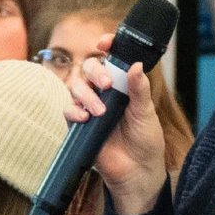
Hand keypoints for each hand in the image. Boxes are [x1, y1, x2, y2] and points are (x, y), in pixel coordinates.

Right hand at [58, 35, 167, 214]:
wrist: (137, 171)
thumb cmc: (146, 141)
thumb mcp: (146, 113)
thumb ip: (139, 89)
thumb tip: (135, 65)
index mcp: (122, 85)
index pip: (111, 59)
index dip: (106, 47)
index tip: (105, 43)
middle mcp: (104, 93)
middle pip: (88, 69)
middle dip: (94, 73)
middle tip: (105, 84)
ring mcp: (90, 108)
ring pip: (76, 87)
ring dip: (86, 95)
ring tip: (100, 111)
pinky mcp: (79, 125)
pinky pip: (68, 111)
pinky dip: (73, 111)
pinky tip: (84, 118)